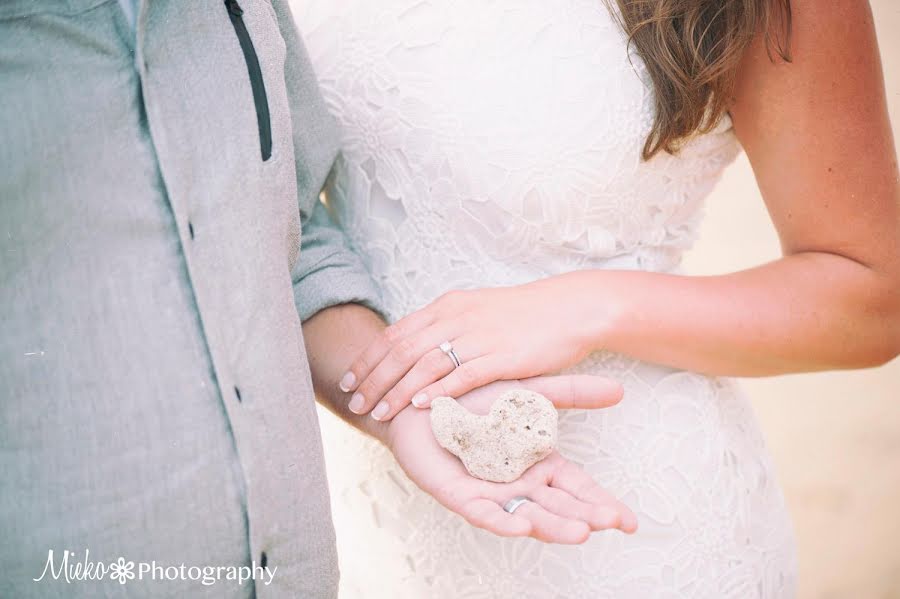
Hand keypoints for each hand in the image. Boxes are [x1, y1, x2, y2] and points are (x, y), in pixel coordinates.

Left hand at [340, 273, 609, 419]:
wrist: (571, 308)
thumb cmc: (527, 314)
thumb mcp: (479, 310)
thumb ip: (449, 326)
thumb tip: (422, 345)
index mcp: (448, 306)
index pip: (396, 333)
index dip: (369, 358)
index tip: (350, 379)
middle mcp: (457, 318)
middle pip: (402, 350)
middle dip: (373, 379)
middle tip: (354, 402)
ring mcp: (478, 336)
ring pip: (424, 366)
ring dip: (396, 392)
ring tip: (378, 413)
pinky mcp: (501, 356)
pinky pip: (461, 376)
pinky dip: (437, 393)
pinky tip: (419, 408)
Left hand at [385, 376, 636, 542]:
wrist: (424, 401)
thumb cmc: (474, 400)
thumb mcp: (529, 392)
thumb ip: (570, 392)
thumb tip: (619, 389)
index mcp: (538, 464)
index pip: (577, 489)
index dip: (602, 503)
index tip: (630, 521)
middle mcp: (519, 484)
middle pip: (558, 507)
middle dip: (585, 517)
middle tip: (610, 523)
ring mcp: (491, 494)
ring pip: (527, 515)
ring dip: (553, 526)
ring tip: (580, 532)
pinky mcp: (460, 497)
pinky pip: (484, 514)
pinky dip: (503, 521)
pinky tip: (521, 526)